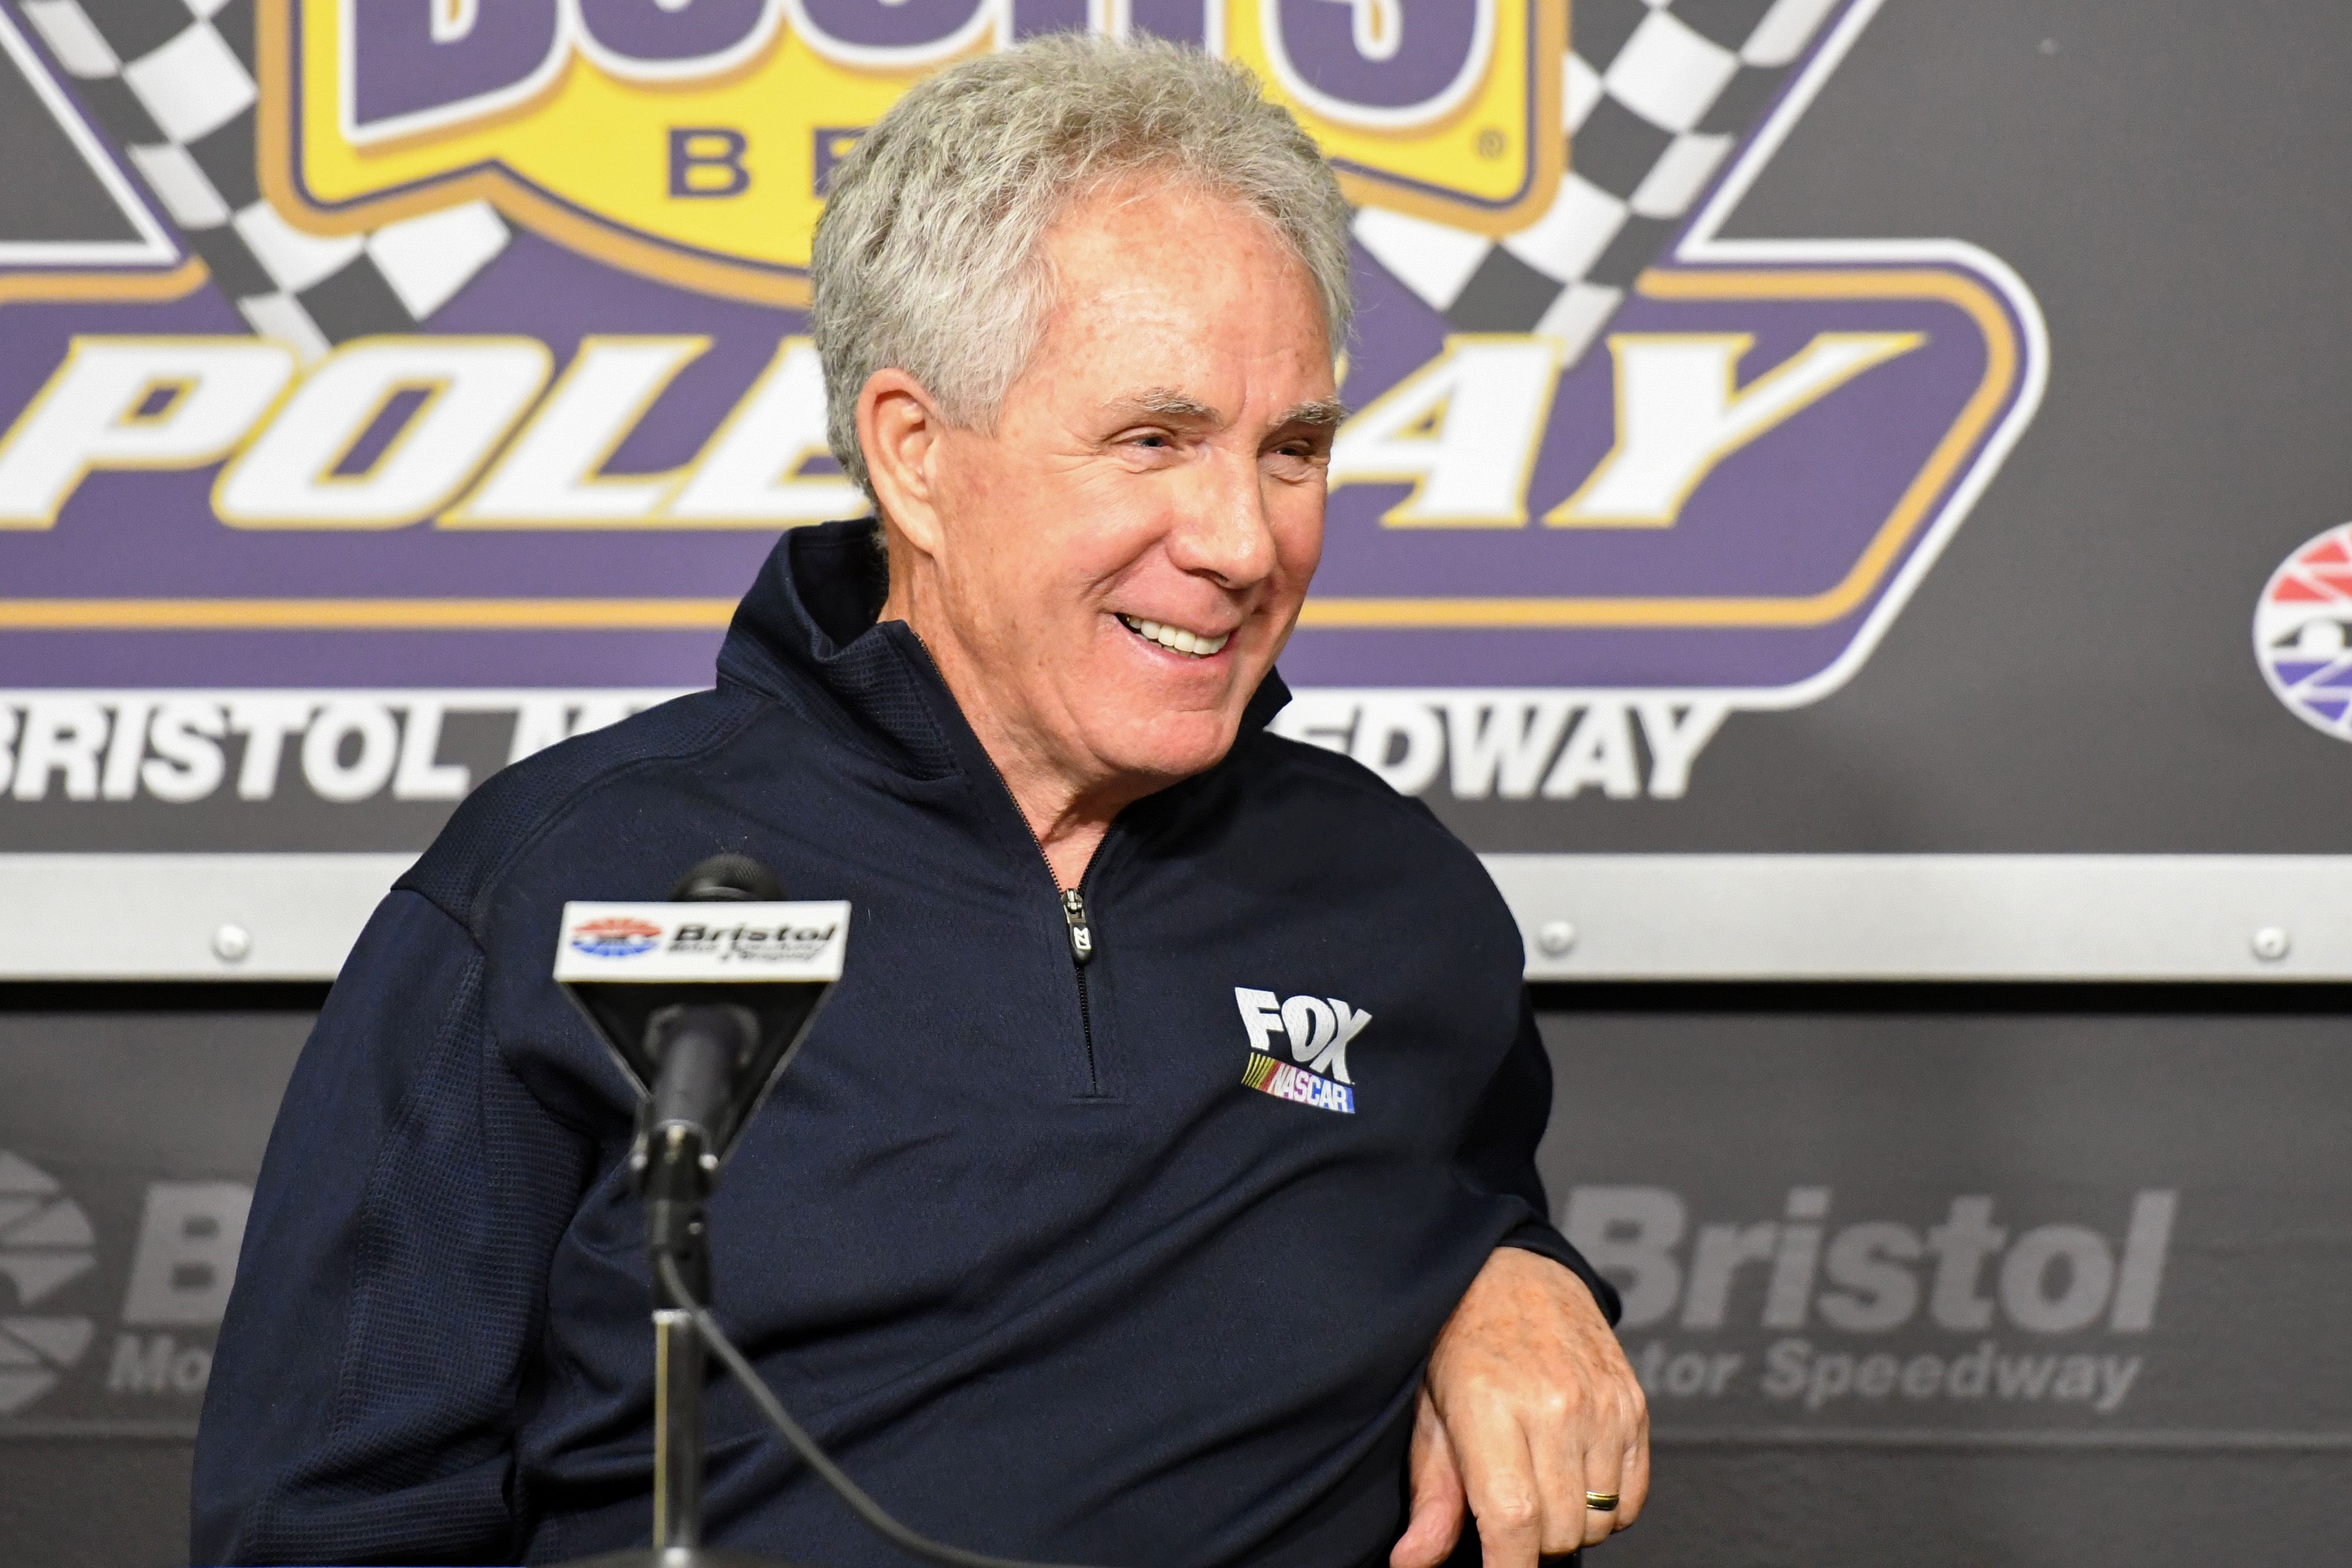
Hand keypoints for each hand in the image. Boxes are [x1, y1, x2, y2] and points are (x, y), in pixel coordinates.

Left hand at [1391, 1247, 1648, 1566]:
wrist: (1512, 1271)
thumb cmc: (1459, 1343)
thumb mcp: (1429, 1413)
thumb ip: (1431, 1496)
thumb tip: (1413, 1564)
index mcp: (1489, 1406)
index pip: (1512, 1520)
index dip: (1507, 1567)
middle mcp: (1553, 1404)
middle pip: (1560, 1530)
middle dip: (1531, 1545)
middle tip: (1508, 1517)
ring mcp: (1602, 1404)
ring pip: (1599, 1519)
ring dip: (1570, 1525)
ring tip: (1539, 1489)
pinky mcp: (1634, 1403)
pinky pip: (1633, 1496)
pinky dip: (1608, 1507)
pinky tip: (1574, 1478)